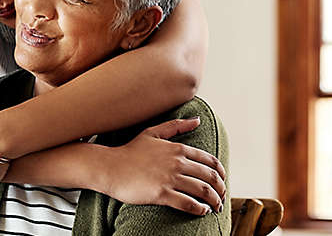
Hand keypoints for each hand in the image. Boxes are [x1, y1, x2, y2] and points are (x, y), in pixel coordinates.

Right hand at [98, 118, 226, 214]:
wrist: (109, 167)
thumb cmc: (129, 151)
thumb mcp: (153, 133)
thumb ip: (176, 126)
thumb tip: (198, 120)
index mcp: (178, 149)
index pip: (209, 161)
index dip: (221, 173)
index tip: (222, 181)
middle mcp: (177, 163)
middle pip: (210, 177)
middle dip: (220, 189)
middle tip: (221, 197)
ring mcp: (169, 178)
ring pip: (203, 191)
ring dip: (214, 201)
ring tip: (215, 207)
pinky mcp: (161, 194)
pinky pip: (188, 203)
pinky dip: (199, 208)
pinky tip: (202, 211)